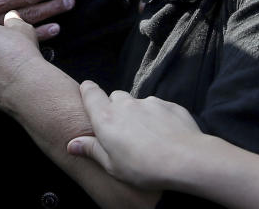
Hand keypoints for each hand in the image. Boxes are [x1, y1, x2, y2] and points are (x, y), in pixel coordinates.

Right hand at [67, 83, 202, 189]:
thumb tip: (71, 144)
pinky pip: (158, 108)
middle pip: (115, 97)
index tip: (88, 94)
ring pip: (138, 104)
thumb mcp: (112, 166)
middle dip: (116, 109)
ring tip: (147, 138)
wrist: (186, 159)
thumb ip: (91, 150)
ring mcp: (148, 102)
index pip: (90, 92)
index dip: (88, 91)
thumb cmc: (145, 167)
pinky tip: (165, 136)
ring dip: (138, 115)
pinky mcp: (169, 105)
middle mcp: (125, 104)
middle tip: (122, 131)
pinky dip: (158, 119)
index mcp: (106, 118)